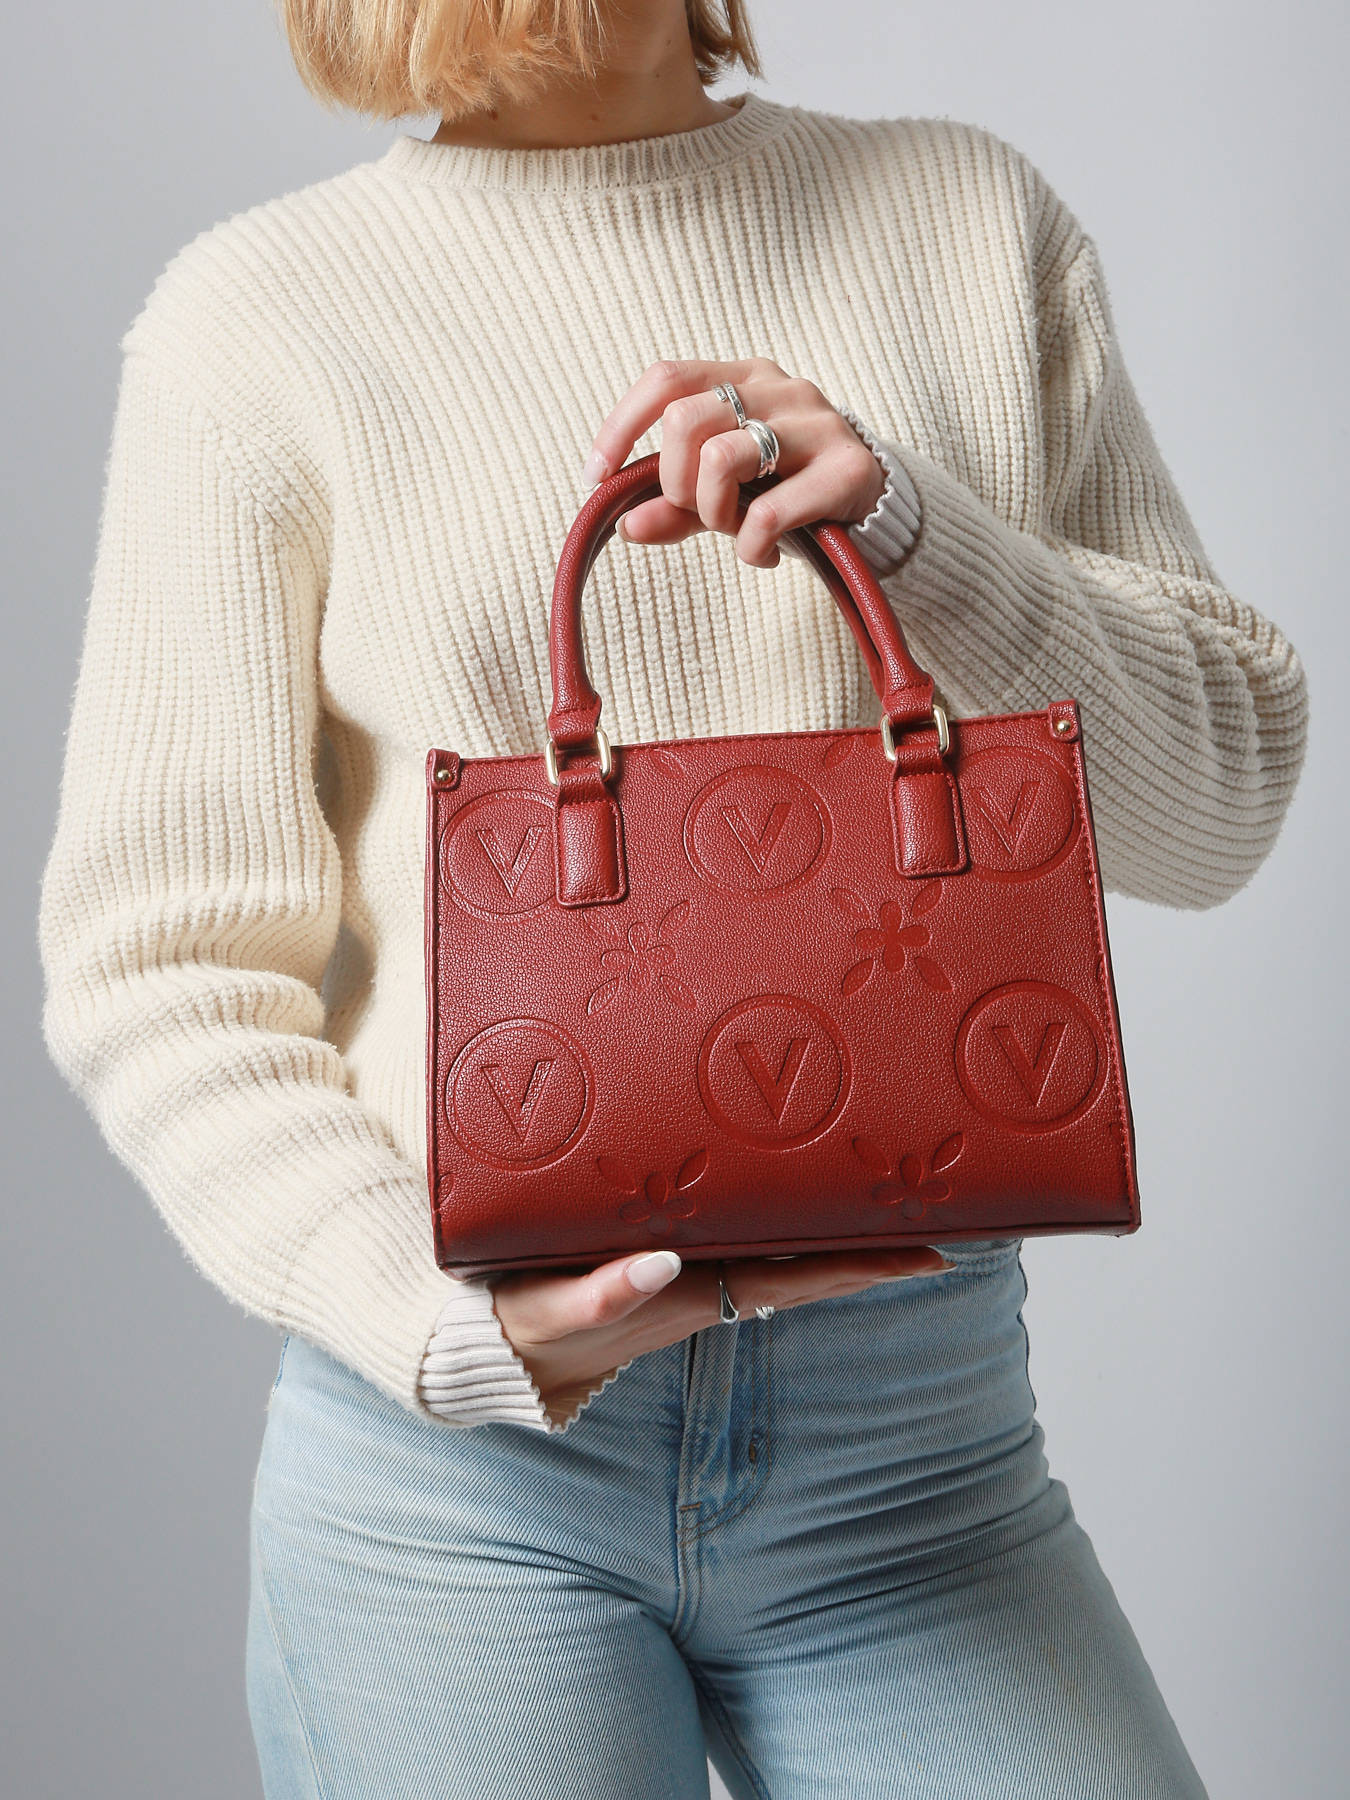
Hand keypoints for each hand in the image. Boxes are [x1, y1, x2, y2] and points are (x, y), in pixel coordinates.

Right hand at [490, 1244, 952, 1426]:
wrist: (502, 1340)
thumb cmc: (529, 1318)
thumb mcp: (554, 1307)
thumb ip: (603, 1289)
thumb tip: (660, 1263)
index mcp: (694, 1292)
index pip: (798, 1278)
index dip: (864, 1269)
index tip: (932, 1258)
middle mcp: (710, 1281)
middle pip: (812, 1265)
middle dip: (877, 1249)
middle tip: (947, 1220)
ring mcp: (698, 1269)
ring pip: (787, 1250)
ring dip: (840, 1233)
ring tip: (899, 1199)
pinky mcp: (676, 1252)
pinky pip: (751, 1236)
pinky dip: (792, 1222)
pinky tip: (816, 1197)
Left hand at [581, 357, 886, 568]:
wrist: (873, 507)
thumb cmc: (788, 489)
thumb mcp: (724, 492)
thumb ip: (673, 504)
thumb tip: (625, 524)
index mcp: (743, 378)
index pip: (666, 379)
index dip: (621, 425)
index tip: (599, 474)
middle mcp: (779, 387)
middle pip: (685, 422)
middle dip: (676, 485)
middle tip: (703, 516)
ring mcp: (817, 423)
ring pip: (721, 460)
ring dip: (715, 514)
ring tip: (739, 532)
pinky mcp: (850, 468)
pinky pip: (769, 512)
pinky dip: (752, 546)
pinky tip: (765, 554)